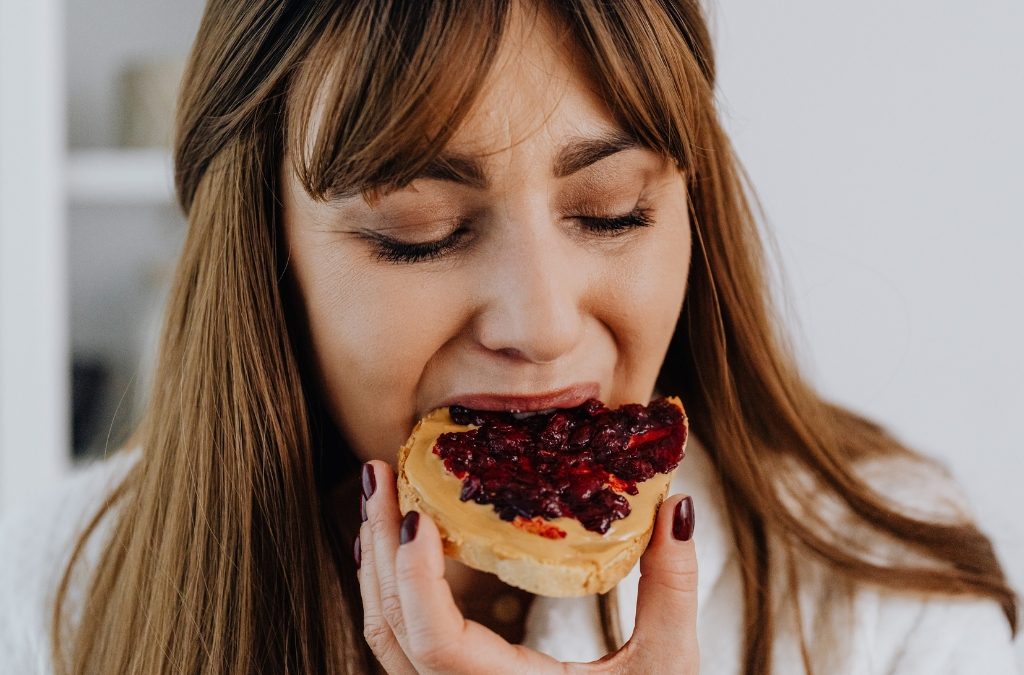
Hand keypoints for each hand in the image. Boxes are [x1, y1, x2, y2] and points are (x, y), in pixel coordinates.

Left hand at [356, 460, 698, 673]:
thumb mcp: (666, 667)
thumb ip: (672, 588)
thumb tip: (677, 506)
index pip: (433, 640)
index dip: (414, 576)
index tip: (415, 515)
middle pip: (391, 627)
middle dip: (377, 545)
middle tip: (379, 473)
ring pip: (386, 636)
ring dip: (377, 562)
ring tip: (381, 495)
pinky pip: (402, 642)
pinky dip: (392, 590)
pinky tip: (401, 547)